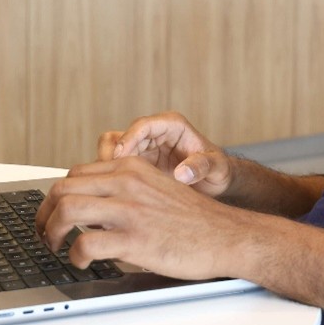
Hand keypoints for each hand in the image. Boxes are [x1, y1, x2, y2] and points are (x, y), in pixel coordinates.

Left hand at [35, 156, 252, 279]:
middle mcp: (127, 183)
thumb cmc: (192, 219)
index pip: (75, 173)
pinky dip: (75, 255)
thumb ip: (125, 190)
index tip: (52, 214)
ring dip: (51, 231)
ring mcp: (130, 210)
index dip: (56, 196)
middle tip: (44, 234)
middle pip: (63, 188)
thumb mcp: (156, 188)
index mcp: (132, 168)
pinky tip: (82, 262)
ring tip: (55, 247)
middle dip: (44, 214)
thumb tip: (90, 208)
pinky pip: (85, 243)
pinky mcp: (135, 239)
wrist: (226, 235)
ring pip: (66, 210)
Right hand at [96, 111, 232, 198]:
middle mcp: (153, 134)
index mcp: (172, 126)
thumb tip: (182, 174)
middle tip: (110, 179)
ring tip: (109, 191)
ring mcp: (142, 150)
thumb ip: (201, 166)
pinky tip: (114, 198)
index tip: (120, 156)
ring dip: (106, 171)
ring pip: (110, 153)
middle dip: (111, 158)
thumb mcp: (216, 167)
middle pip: (119, 137)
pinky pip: (113, 170)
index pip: (143, 125)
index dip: (129, 138)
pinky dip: (110, 181)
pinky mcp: (136, 166)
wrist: (216, 182)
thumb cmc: (217, 169)